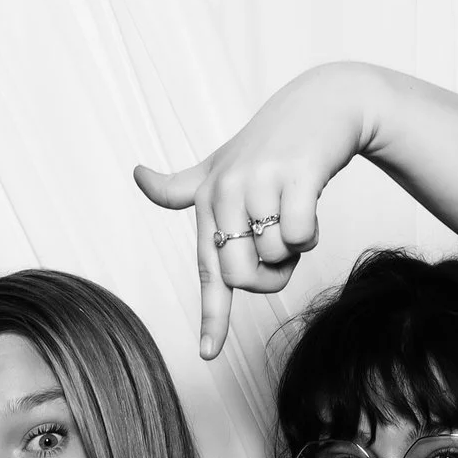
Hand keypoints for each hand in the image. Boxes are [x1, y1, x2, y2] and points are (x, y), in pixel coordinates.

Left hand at [135, 61, 376, 358]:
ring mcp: (259, 181)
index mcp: (206, 197)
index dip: (211, 315)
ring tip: (295, 215)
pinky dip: (312, 232)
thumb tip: (136, 175)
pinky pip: (301, 234)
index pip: (205, 268)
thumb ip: (181, 186)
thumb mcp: (219, 162)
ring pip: (277, 256)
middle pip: (242, 275)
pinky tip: (311, 203)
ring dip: (295, 250)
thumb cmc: (269, 143)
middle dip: (269, 278)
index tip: (209, 354)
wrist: (322, 102)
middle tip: (282, 255)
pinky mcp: (296, 174)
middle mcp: (226, 190)